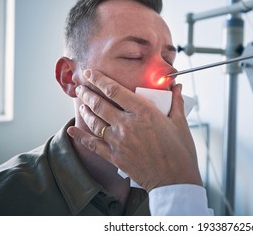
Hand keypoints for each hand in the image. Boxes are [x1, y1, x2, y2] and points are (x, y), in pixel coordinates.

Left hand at [67, 69, 201, 191]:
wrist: (175, 180)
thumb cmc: (180, 152)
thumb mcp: (180, 123)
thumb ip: (176, 102)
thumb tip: (177, 86)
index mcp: (144, 113)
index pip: (115, 90)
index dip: (99, 79)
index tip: (91, 73)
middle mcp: (127, 125)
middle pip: (100, 104)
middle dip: (88, 93)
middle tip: (81, 86)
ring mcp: (119, 142)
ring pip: (94, 122)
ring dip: (85, 110)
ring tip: (81, 102)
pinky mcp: (115, 157)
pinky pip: (92, 145)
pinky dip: (80, 136)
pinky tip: (72, 129)